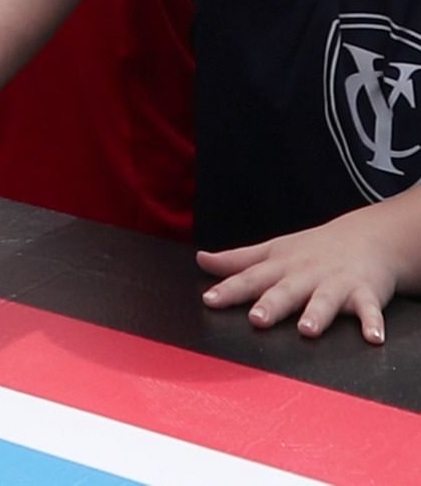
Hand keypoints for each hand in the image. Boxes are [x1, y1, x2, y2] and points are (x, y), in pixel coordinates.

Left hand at [198, 204, 411, 343]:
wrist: (365, 238)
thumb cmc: (311, 250)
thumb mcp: (272, 251)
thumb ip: (237, 261)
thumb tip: (201, 260)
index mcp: (280, 266)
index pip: (249, 278)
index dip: (229, 289)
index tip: (210, 300)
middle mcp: (305, 274)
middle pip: (286, 290)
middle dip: (271, 305)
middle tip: (257, 319)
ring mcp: (336, 282)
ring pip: (325, 299)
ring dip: (316, 314)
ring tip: (307, 330)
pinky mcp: (366, 292)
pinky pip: (370, 309)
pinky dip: (372, 322)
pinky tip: (373, 337)